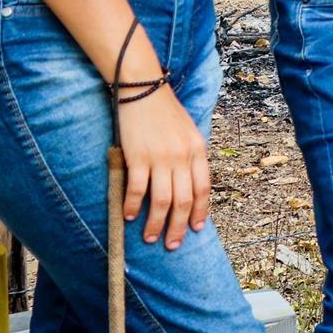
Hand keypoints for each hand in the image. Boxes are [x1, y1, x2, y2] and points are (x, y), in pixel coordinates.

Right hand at [117, 87, 209, 250]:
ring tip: (150, 238)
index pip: (204, 188)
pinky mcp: (138, 157)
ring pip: (162, 201)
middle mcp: (182, 156)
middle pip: (184, 200)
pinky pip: (136, 189)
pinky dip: (131, 206)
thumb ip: (191, 155)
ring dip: (156, 223)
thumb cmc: (164, 111)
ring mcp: (161, 157)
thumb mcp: (187, 131)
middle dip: (178, 226)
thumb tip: (188, 183)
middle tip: (172, 244)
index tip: (194, 228)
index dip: (199, 211)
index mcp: (197, 149)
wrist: (143, 88)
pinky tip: (128, 216)